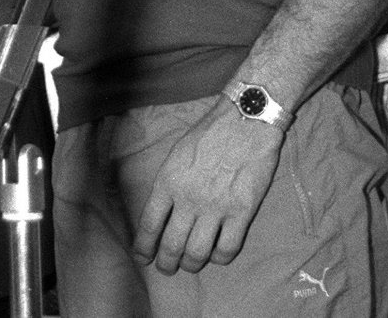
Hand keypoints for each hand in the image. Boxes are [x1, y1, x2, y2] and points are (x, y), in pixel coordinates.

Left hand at [132, 102, 282, 274]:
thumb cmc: (209, 133)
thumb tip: (162, 211)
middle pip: (172, 245)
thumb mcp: (176, 154)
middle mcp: (188, 198)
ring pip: (197, 253)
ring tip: (190, 264)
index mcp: (168, 182)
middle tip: (166, 268)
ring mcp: (216, 207)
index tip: (142, 257)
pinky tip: (217, 254)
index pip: (149, 225)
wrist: (245, 120)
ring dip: (191, 264)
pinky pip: (227, 248)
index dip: (144, 247)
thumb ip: (168, 183)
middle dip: (166, 263)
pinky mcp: (241, 211)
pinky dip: (220, 258)